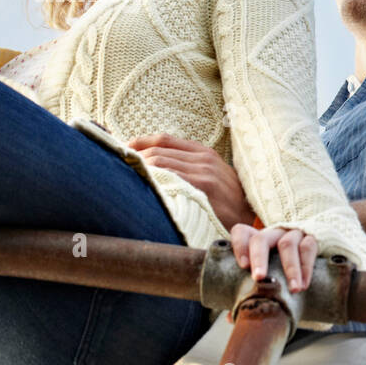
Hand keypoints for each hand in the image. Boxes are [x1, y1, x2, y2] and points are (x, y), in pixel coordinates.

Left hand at [128, 133, 256, 229]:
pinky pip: (168, 177)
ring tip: (122, 180)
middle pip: (157, 151)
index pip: (164, 139)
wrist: (251, 225)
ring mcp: (204, 173)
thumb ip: (189, 168)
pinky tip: (139, 190)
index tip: (122, 151)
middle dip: (133, 158)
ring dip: (138, 170)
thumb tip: (153, 165)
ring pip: (159, 163)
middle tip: (115, 168)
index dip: (138, 143)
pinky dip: (150, 180)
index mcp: (205, 154)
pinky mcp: (203, 187)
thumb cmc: (226, 206)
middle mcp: (205, 159)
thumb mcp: (213, 179)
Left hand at [228, 224, 319, 292]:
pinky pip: (308, 248)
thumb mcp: (267, 277)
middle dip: (259, 258)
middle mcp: (273, 234)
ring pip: (288, 244)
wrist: (315, 258)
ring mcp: (293, 234)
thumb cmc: (281, 270)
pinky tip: (305, 284)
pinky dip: (306, 267)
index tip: (242, 266)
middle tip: (259, 278)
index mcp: (257, 242)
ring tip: (294, 289)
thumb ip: (249, 293)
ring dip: (290, 268)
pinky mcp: (312, 238)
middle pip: (261, 239)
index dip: (239, 246)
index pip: (242, 233)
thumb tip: (230, 318)